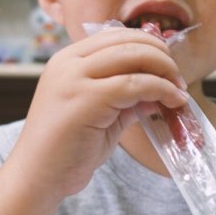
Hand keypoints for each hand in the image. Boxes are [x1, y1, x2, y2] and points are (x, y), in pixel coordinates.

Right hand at [11, 28, 187, 203]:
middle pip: (128, 41)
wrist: (37, 178)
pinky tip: (172, 102)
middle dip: (161, 56)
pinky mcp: (85, 99)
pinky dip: (161, 89)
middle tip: (177, 79)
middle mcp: (68, 62)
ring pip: (133, 56)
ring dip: (165, 71)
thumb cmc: (66, 150)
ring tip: (177, 92)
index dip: (149, 46)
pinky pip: (134, 84)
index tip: (168, 68)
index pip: (116, 36)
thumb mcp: (101, 115)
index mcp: (67, 60)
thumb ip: (125, 97)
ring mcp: (74, 78)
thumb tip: (160, 88)